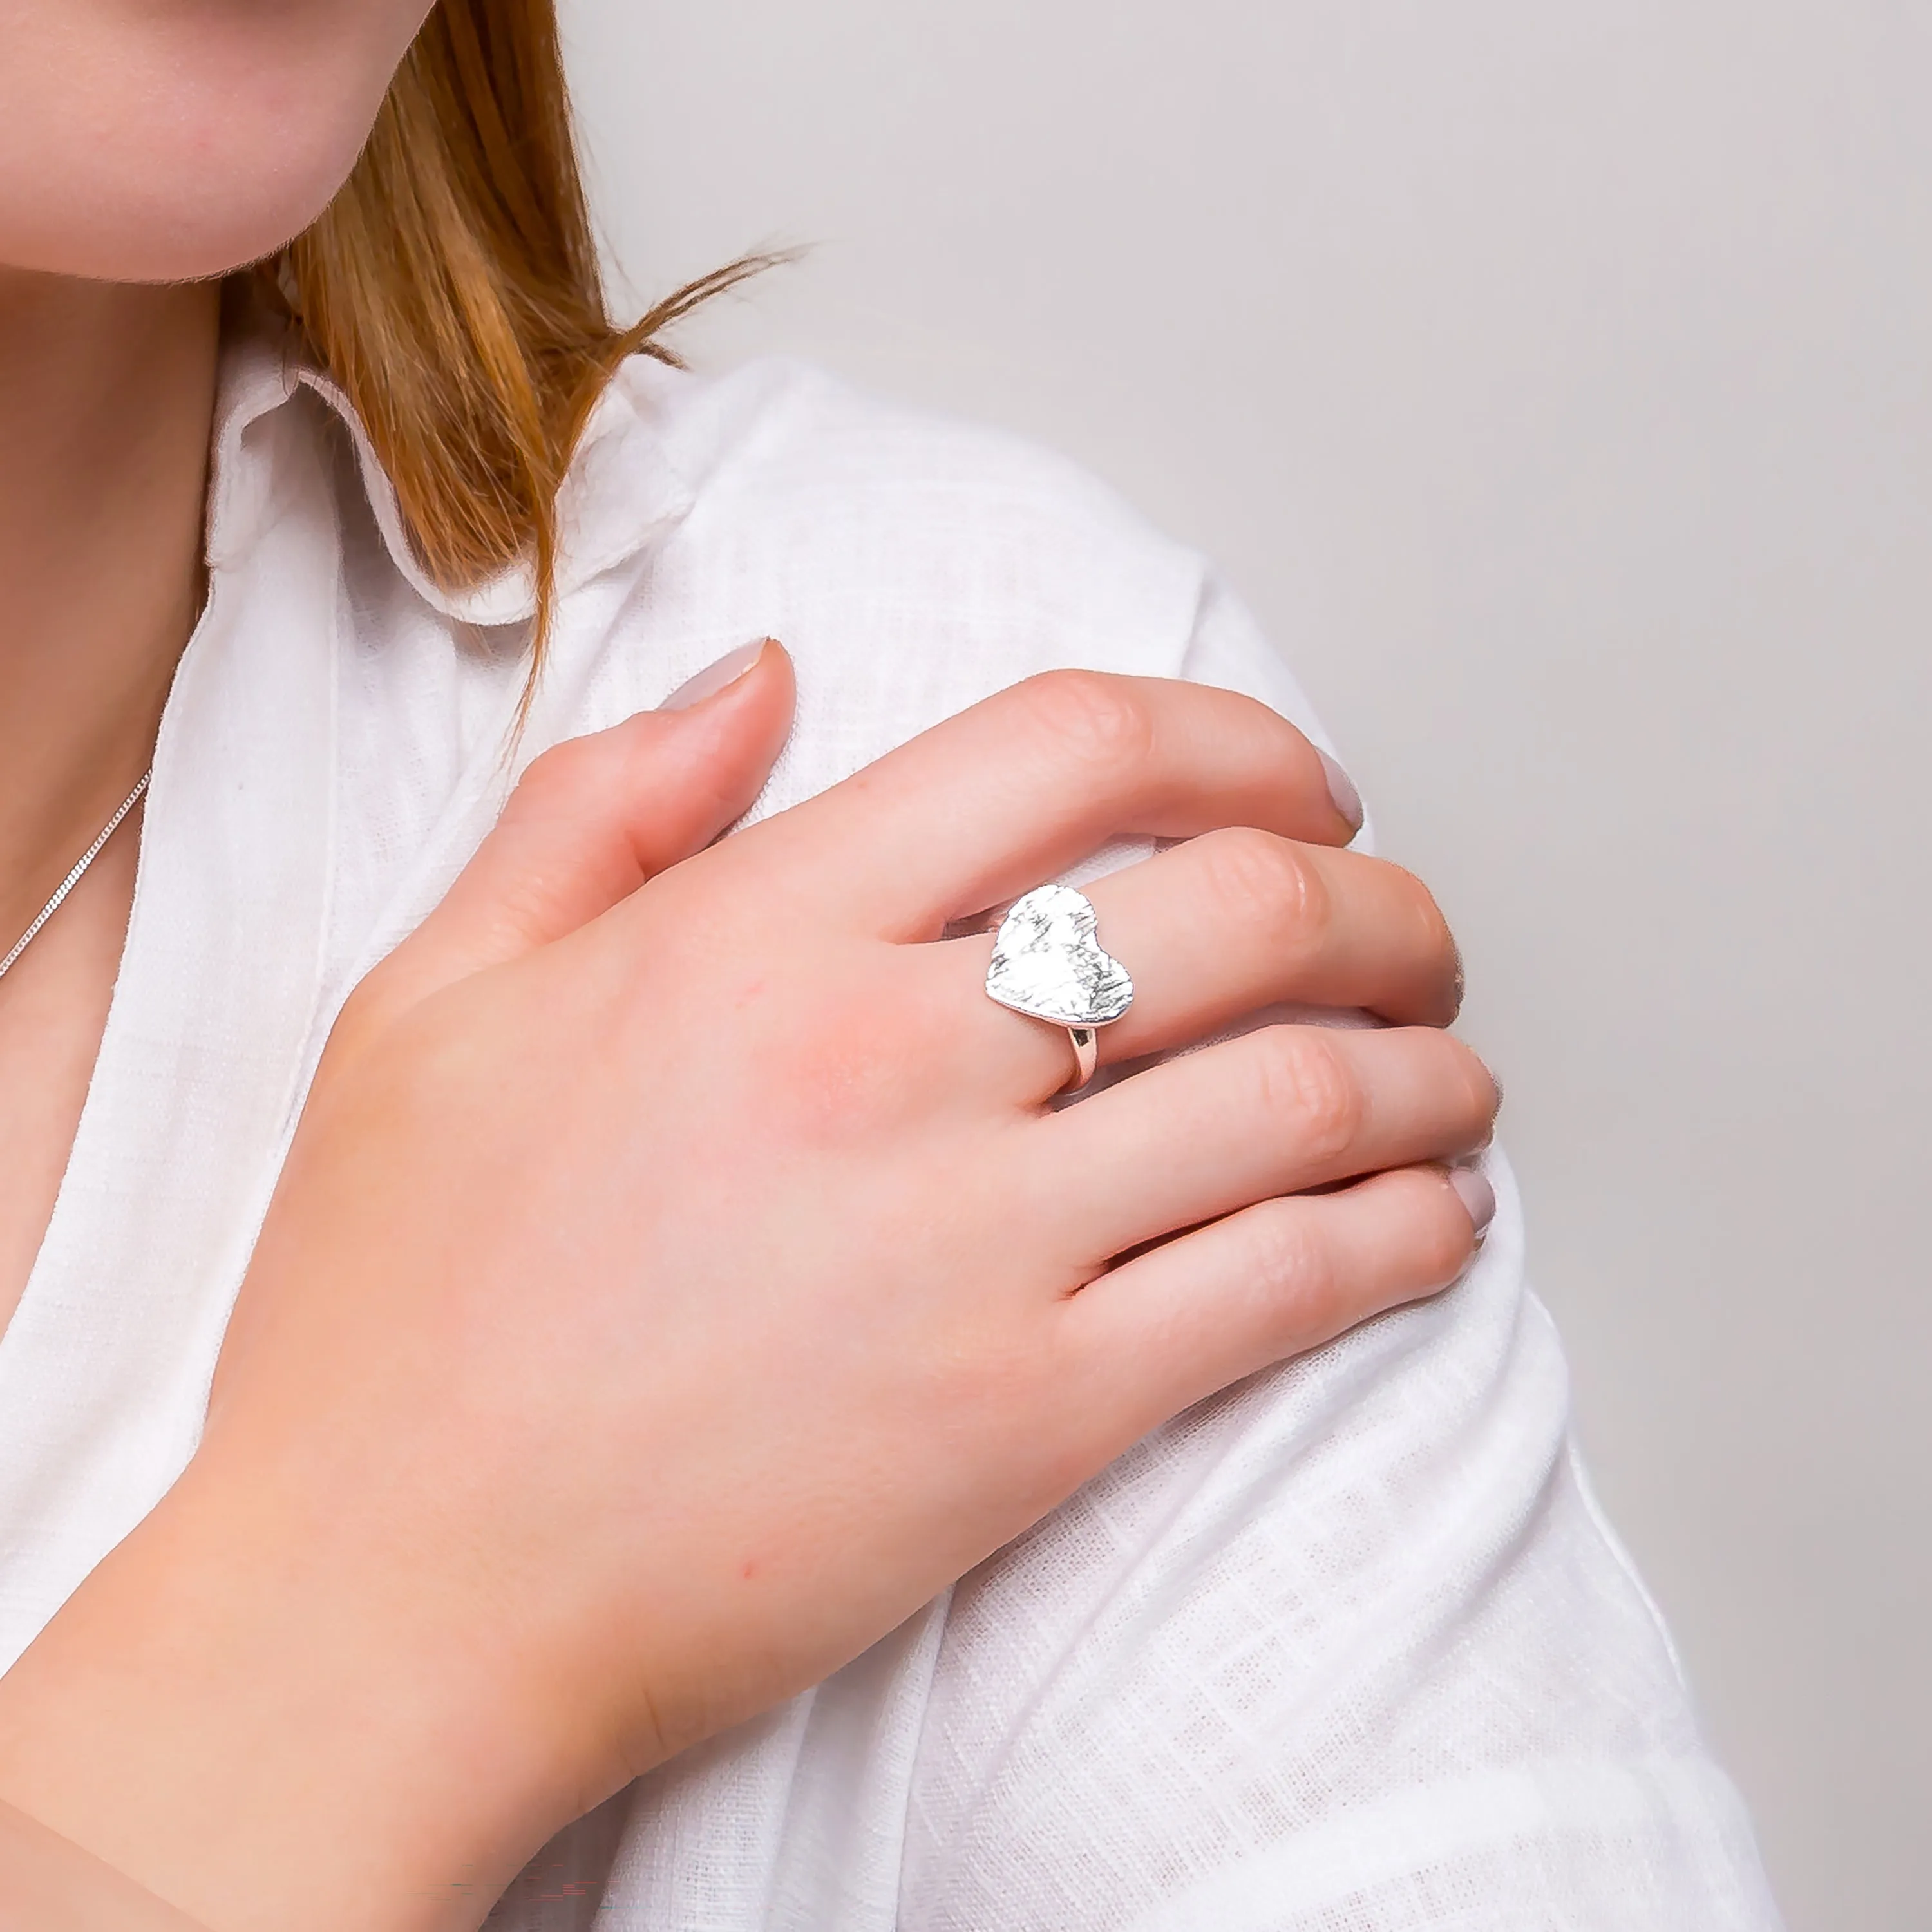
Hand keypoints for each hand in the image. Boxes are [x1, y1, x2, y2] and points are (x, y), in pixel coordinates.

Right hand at [0, 645, 1493, 1931]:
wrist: (388, 1602)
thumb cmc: (394, 1311)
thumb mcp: (432, 1003)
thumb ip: (602, 809)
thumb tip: (762, 674)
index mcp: (754, 933)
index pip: (1077, 746)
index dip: (1238, 738)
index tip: (1298, 782)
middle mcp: (888, 1058)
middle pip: (1246, 904)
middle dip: (1379, 899)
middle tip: (1406, 929)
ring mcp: (976, 1242)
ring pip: (1306, 1093)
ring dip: (1427, 1067)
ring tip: (1452, 1073)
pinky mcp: (1034, 1419)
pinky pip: (1289, 1287)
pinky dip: (1405, 1236)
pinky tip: (1434, 1221)